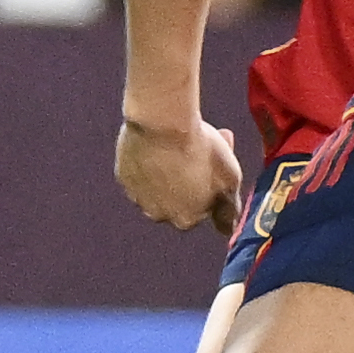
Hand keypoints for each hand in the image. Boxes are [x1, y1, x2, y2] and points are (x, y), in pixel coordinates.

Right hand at [116, 111, 243, 232]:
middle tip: (202, 151)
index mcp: (186, 219)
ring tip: (180, 144)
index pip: (203, 210)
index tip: (216, 165)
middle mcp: (159, 214)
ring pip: (159, 186)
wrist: (162, 122)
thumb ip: (230, 208)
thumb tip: (229, 229)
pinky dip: (151, 161)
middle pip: (180, 198)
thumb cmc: (201, 149)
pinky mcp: (123, 176)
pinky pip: (141, 172)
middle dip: (192, 178)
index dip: (212, 185)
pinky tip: (160, 142)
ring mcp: (137, 196)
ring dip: (171, 171)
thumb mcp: (230, 179)